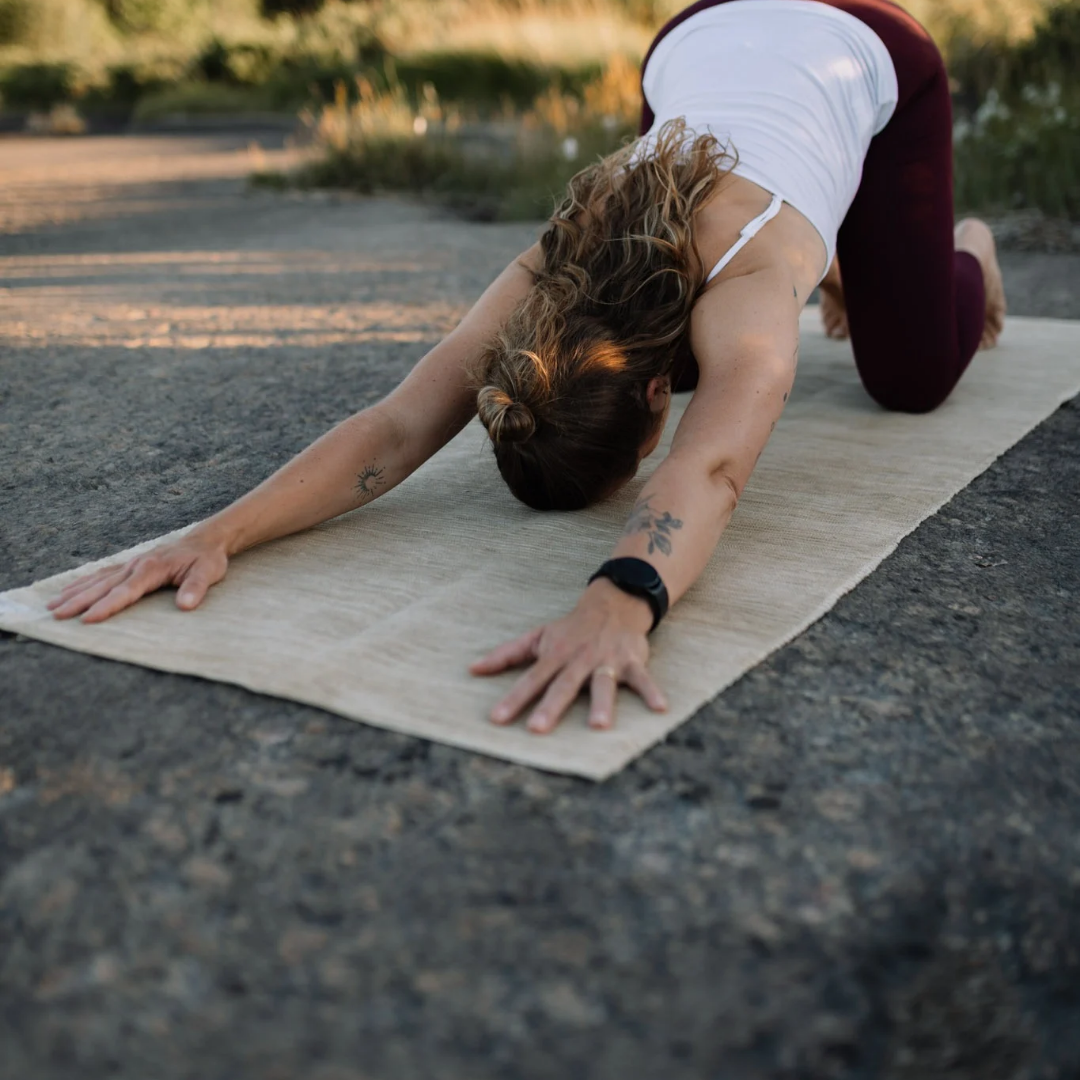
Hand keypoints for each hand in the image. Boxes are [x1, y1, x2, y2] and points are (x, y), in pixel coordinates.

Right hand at [47, 528, 229, 623]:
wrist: (205, 541)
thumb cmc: (206, 559)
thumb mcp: (208, 573)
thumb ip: (196, 588)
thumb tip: (186, 605)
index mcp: (152, 568)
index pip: (126, 590)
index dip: (107, 605)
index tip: (88, 618)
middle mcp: (136, 565)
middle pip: (103, 585)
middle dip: (78, 601)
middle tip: (55, 615)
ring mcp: (131, 564)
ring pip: (97, 579)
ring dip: (74, 592)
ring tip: (52, 606)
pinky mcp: (130, 566)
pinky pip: (102, 575)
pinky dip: (83, 583)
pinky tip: (68, 591)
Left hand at [469, 580, 667, 733]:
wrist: (613, 602)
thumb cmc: (571, 628)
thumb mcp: (537, 637)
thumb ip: (506, 655)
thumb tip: (471, 669)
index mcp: (554, 656)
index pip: (530, 681)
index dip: (513, 699)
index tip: (496, 720)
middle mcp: (578, 660)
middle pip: (563, 686)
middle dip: (551, 707)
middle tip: (538, 729)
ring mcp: (606, 660)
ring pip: (603, 684)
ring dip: (602, 705)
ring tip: (598, 727)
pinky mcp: (631, 661)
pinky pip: (643, 678)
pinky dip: (652, 692)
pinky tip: (660, 708)